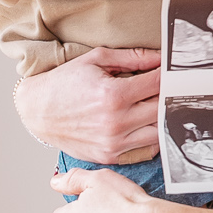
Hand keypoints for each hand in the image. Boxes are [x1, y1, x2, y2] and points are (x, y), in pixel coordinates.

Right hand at [15, 47, 161, 161]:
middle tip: (172, 88)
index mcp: (113, 94)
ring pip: (158, 132)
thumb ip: (132, 57)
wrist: (37, 111)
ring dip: (163, 118)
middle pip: (163, 109)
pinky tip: (148, 123)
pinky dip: (152, 136)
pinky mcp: (109, 155)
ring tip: (158, 105)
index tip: (174, 71)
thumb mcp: (96, 60)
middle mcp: (115, 122)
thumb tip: (161, 57)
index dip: (170, 75)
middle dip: (169, 96)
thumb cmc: (65, 82)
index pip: (158, 84)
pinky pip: (145, 149)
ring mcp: (113, 142)